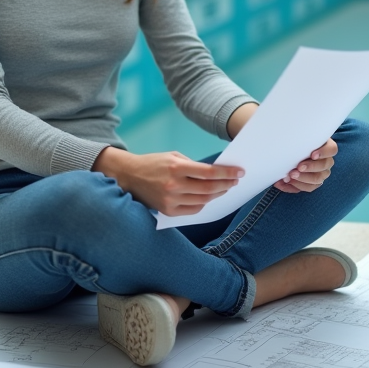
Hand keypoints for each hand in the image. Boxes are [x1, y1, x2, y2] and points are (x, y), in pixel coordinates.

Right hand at [93, 147, 242, 215]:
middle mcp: (174, 185)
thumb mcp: (174, 156)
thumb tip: (216, 173)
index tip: (239, 172)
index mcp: (176, 168)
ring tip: (224, 188)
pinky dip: (203, 204)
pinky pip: (193, 210)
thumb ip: (194, 165)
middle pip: (209, 188)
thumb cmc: (154, 164)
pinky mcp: (168, 211)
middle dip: (226, 184)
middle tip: (235, 181)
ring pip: (203, 200)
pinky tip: (209, 198)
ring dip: (217, 194)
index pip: (209, 172)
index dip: (227, 173)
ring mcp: (170, 200)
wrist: (129, 176)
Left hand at [273, 138, 337, 193]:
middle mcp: (327, 161)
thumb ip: (301, 137)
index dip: (323, 152)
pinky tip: (282, 183)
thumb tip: (290, 137)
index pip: (332, 150)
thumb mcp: (301, 137)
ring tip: (289, 176)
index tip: (312, 155)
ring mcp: (321, 174)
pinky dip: (293, 187)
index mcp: (327, 147)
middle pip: (324, 166)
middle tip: (298, 167)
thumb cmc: (298, 142)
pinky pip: (307, 188)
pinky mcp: (313, 184)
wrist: (292, 151)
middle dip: (310, 167)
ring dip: (302, 179)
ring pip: (317, 179)